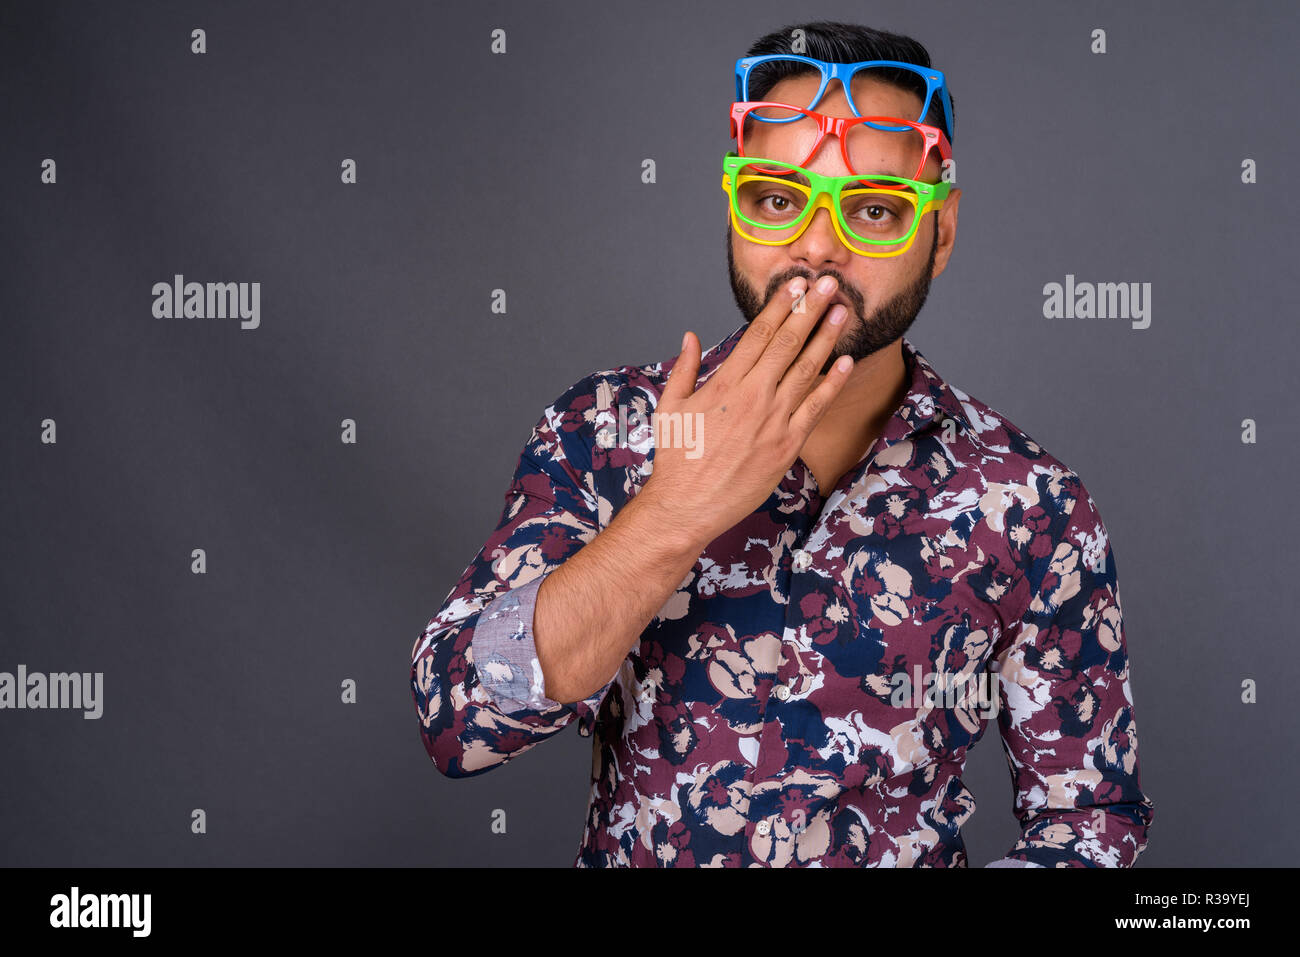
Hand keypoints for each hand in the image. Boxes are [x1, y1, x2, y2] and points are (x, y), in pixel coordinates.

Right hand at [639, 274, 852, 547]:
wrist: (686, 505)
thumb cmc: (676, 458)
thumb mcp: (669, 406)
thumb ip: (685, 368)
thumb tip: (690, 336)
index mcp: (724, 383)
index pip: (758, 334)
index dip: (780, 305)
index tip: (795, 284)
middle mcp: (752, 396)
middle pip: (788, 343)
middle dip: (810, 309)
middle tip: (829, 283)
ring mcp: (773, 421)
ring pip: (807, 370)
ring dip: (827, 338)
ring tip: (843, 312)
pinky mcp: (786, 446)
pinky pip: (816, 408)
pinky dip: (833, 383)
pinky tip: (846, 362)